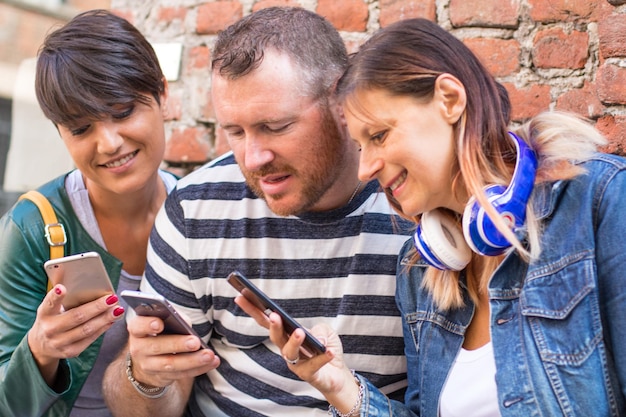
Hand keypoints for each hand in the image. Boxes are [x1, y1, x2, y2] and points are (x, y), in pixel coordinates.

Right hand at [27, 284, 124, 384]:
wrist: (41, 346)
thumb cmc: (52, 319)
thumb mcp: (51, 309)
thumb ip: (65, 301)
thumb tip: (92, 288)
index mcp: (44, 314)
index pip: (49, 304)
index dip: (55, 296)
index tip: (62, 288)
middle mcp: (49, 329)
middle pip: (77, 317)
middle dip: (97, 307)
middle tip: (112, 298)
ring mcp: (59, 343)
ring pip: (87, 329)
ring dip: (105, 318)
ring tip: (118, 310)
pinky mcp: (70, 352)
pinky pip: (90, 339)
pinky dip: (103, 328)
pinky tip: (112, 320)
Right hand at [125, 313, 219, 387]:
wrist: (148, 359)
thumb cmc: (160, 332)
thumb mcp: (162, 321)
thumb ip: (172, 318)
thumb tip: (186, 324)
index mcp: (137, 330)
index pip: (138, 326)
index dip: (147, 325)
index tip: (159, 324)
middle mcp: (139, 348)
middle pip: (157, 347)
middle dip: (177, 344)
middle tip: (195, 342)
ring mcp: (149, 366)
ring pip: (171, 364)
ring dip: (192, 360)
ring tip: (209, 355)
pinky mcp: (162, 377)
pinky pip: (182, 374)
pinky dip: (199, 368)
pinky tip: (212, 362)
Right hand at [235, 294, 354, 396]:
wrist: (337, 375)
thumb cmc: (325, 348)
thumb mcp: (325, 331)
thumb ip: (320, 330)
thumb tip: (317, 338)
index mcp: (286, 334)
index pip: (266, 320)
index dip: (253, 309)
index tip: (241, 296)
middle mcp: (286, 348)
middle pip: (274, 336)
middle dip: (273, 325)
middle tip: (273, 315)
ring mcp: (296, 363)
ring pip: (289, 352)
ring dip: (294, 341)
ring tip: (299, 332)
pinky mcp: (308, 374)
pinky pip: (314, 365)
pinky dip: (322, 357)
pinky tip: (329, 351)